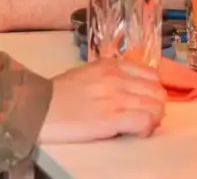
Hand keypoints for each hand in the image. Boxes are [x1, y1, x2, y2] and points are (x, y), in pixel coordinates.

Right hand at [38, 59, 166, 143]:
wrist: (38, 107)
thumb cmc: (61, 93)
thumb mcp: (90, 74)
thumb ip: (113, 77)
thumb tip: (134, 90)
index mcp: (112, 65)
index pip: (152, 75)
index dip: (153, 91)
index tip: (145, 102)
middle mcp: (117, 77)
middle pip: (157, 92)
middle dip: (156, 106)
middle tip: (144, 117)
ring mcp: (115, 97)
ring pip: (156, 107)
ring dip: (153, 119)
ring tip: (139, 126)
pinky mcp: (111, 118)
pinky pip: (145, 121)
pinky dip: (146, 128)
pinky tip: (135, 132)